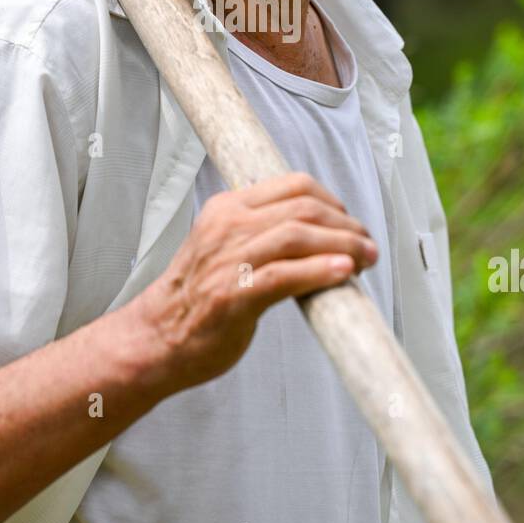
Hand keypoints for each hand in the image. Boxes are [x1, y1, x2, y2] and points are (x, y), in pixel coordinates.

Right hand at [133, 170, 377, 393]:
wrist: (156, 337)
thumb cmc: (195, 297)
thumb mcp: (222, 246)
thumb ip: (259, 232)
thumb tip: (315, 233)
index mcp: (227, 209)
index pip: (293, 185)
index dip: (333, 201)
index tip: (350, 222)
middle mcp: (228, 227)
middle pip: (304, 208)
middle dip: (346, 225)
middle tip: (367, 245)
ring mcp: (229, 260)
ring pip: (299, 236)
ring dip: (343, 246)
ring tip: (365, 260)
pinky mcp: (234, 294)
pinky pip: (286, 275)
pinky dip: (321, 271)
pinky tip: (343, 273)